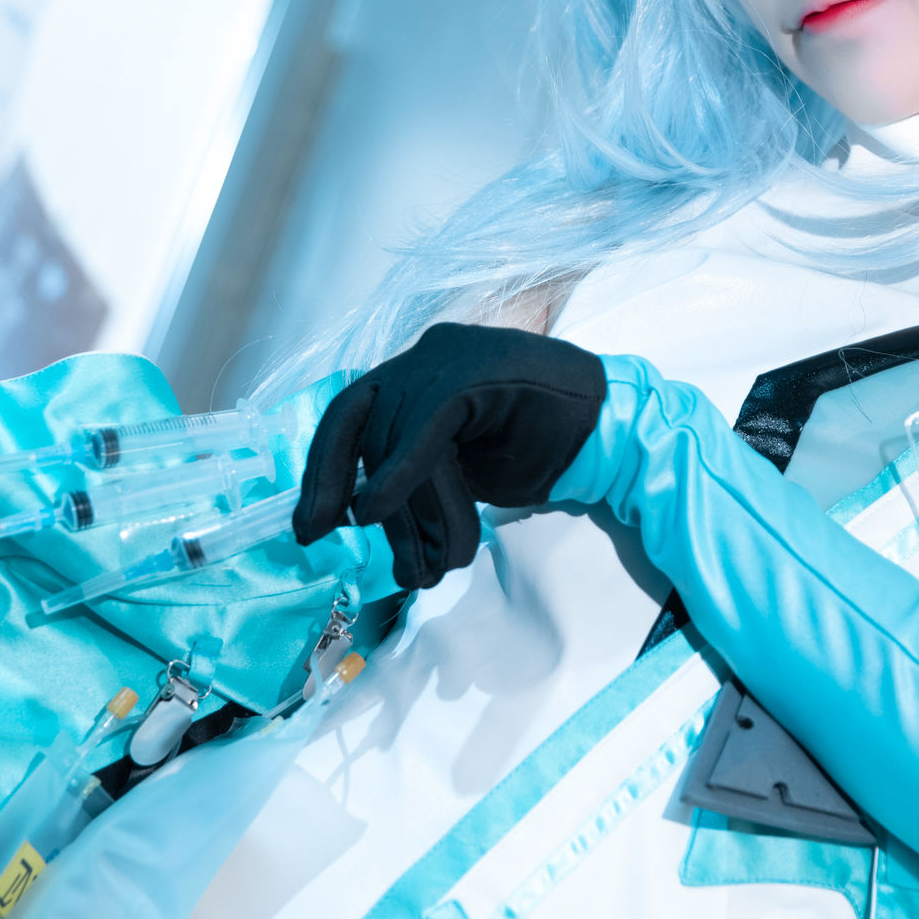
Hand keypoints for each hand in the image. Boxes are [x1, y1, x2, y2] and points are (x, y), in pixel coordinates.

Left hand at [294, 323, 606, 589]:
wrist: (609, 430)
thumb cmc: (537, 446)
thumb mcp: (459, 464)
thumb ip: (412, 472)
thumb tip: (360, 515)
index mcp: (419, 369)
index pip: (350, 415)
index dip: (323, 469)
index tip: (310, 524)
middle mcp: (427, 353)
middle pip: (363, 427)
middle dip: (340, 490)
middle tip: (328, 540)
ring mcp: (451, 357)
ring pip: (396, 440)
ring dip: (404, 514)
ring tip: (420, 565)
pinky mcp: (474, 375)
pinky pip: (423, 429)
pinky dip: (398, 475)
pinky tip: (380, 513)